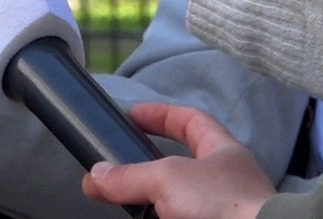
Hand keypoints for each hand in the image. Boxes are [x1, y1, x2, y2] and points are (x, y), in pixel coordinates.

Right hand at [82, 103, 276, 218]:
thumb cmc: (221, 202)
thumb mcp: (166, 179)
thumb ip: (129, 176)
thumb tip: (94, 177)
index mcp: (223, 151)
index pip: (190, 120)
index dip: (159, 114)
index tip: (130, 116)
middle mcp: (228, 179)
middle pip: (184, 163)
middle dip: (150, 165)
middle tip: (121, 167)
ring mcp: (225, 208)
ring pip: (183, 197)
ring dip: (155, 198)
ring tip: (128, 202)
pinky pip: (186, 216)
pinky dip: (163, 217)